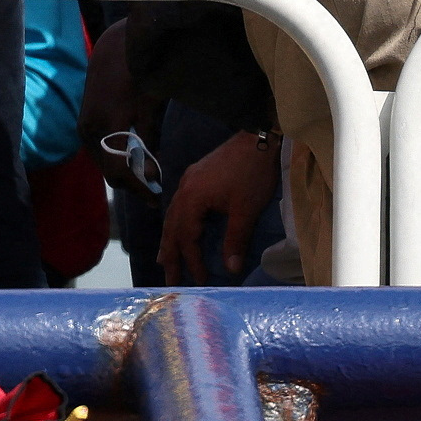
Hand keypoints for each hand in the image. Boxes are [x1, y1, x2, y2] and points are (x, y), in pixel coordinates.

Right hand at [158, 129, 278, 285]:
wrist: (256, 139)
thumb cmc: (251, 175)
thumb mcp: (245, 210)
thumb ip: (235, 239)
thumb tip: (230, 270)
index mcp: (193, 199)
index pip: (187, 238)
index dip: (193, 261)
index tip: (200, 280)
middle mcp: (183, 191)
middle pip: (172, 228)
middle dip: (170, 256)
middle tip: (169, 280)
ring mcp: (188, 182)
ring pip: (172, 216)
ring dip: (169, 240)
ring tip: (164, 260)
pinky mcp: (196, 178)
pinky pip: (178, 207)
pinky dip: (176, 224)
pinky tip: (179, 229)